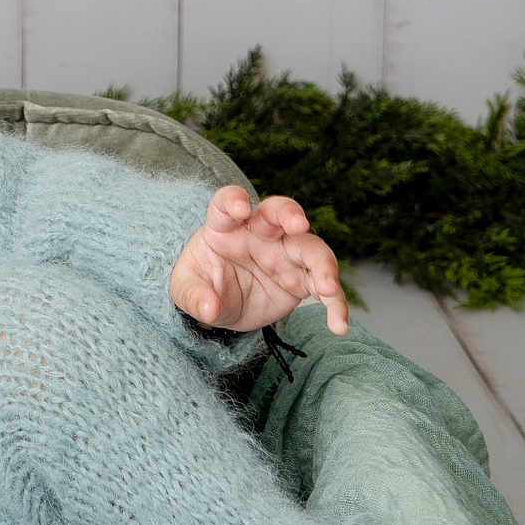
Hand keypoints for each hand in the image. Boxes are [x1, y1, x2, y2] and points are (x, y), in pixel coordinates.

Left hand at [170, 185, 348, 335]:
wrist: (220, 304)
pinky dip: (335, 304)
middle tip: (299, 224)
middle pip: (278, 212)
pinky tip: (339, 324)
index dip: (233, 200)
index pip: (226, 204)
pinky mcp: (302, 280)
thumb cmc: (202, 284)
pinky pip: (324, 288)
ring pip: (311, 248)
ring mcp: (284, 254)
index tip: (240, 207)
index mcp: (225, 227)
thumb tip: (208, 309)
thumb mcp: (185, 290)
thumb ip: (194, 296)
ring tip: (327, 288)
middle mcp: (259, 233)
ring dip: (323, 265)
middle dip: (290, 214)